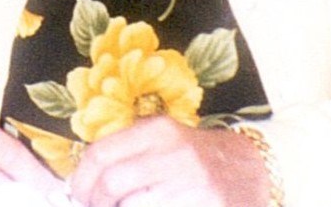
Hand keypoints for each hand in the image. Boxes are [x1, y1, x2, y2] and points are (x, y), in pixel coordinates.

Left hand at [68, 118, 266, 206]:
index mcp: (157, 131)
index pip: (99, 154)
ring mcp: (191, 183)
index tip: (78, 195)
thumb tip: (83, 183)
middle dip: (96, 203)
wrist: (252, 169)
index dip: (81, 181)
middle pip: (111, 184)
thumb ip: (126, 155)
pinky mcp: (204, 205)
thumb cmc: (196, 159)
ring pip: (131, 205)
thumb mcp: (163, 142)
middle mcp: (173, 153)